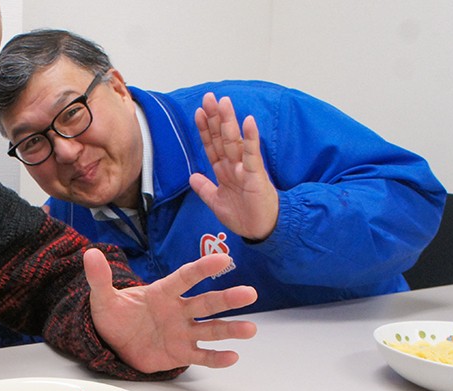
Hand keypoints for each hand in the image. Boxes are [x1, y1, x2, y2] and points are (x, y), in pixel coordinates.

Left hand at [84, 249, 256, 371]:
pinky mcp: (181, 353)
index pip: (185, 277)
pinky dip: (216, 359)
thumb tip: (90, 254)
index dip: (203, 268)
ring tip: (250, 329)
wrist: (113, 343)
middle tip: (249, 294)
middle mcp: (178, 310)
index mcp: (162, 292)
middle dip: (227, 298)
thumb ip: (100, 278)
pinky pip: (201, 356)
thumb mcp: (102, 298)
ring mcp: (182, 332)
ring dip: (230, 329)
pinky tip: (232, 357)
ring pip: (210, 329)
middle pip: (205, 303)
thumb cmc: (114, 316)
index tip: (223, 258)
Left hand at [189, 93, 278, 240]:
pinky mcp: (256, 175)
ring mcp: (245, 168)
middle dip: (214, 118)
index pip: (212, 146)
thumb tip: (192, 177)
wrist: (261, 230)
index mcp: (224, 171)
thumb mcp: (216, 202)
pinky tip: (249, 122)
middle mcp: (234, 165)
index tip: (198, 112)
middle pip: (222, 137)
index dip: (205, 129)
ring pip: (234, 141)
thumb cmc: (243, 216)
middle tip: (209, 97)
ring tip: (224, 102)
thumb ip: (204, 188)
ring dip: (229, 122)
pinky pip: (253, 154)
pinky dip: (251, 138)